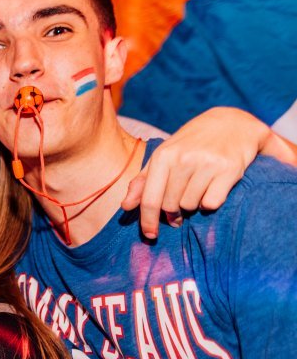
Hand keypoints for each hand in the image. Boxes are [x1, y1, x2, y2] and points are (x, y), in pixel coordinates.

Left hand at [122, 107, 265, 238]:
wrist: (232, 123)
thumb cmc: (191, 144)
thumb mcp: (164, 156)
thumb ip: (143, 181)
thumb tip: (126, 206)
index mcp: (163, 156)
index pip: (150, 199)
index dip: (148, 221)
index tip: (150, 235)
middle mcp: (184, 159)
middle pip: (170, 205)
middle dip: (172, 212)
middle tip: (177, 209)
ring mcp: (208, 164)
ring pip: (191, 206)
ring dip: (191, 205)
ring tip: (195, 190)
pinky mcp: (230, 170)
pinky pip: (212, 203)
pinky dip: (210, 202)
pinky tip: (211, 189)